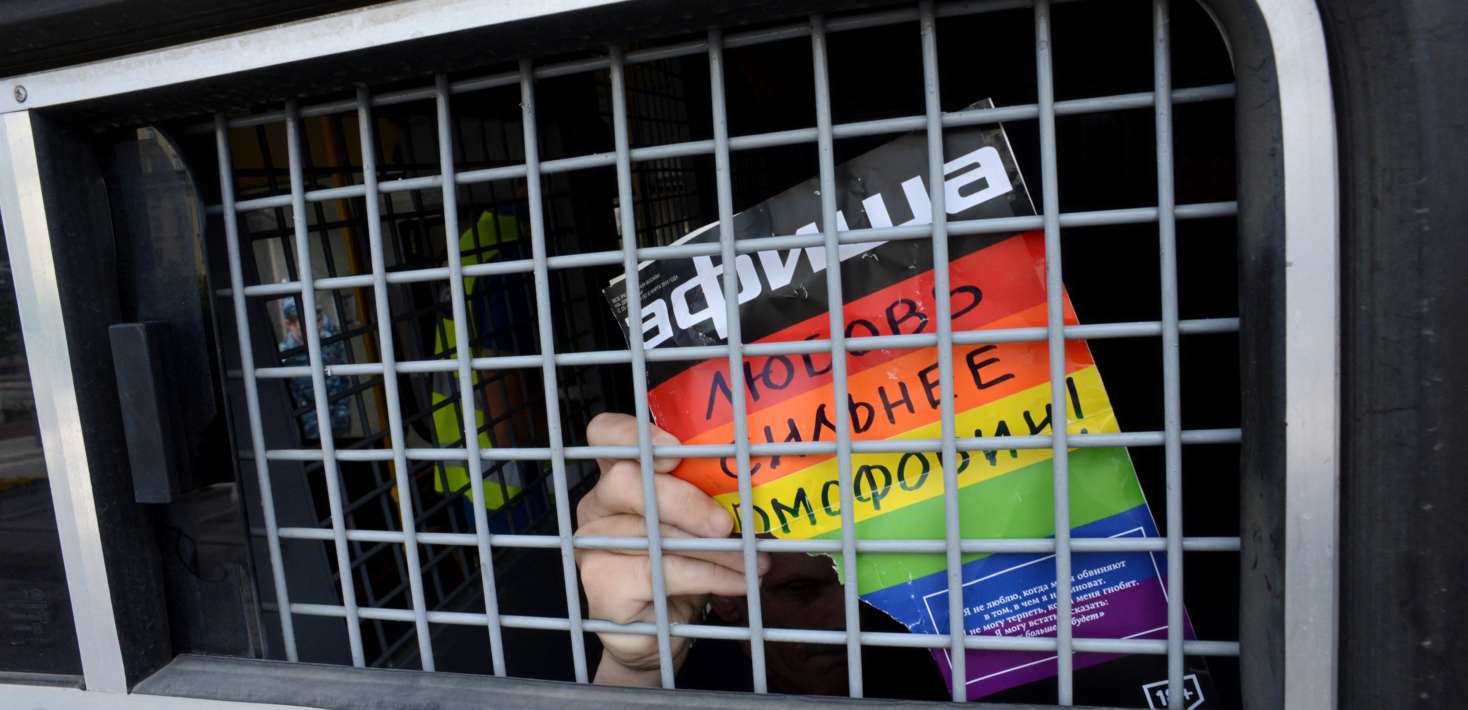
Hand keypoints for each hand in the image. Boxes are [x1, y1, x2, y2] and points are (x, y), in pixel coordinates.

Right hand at [576, 412, 768, 685]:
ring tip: (753, 561)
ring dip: (714, 549)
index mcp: (618, 474)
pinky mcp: (600, 583)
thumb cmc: (682, 562)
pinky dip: (708, 577)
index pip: (605, 433)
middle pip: (626, 481)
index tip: (674, 448)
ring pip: (653, 534)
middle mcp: (597, 504)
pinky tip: (737, 582)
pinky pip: (660, 573)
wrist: (659, 628)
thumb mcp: (699, 519)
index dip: (632, 433)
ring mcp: (592, 544)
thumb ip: (710, 493)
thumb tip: (757, 478)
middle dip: (684, 500)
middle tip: (726, 523)